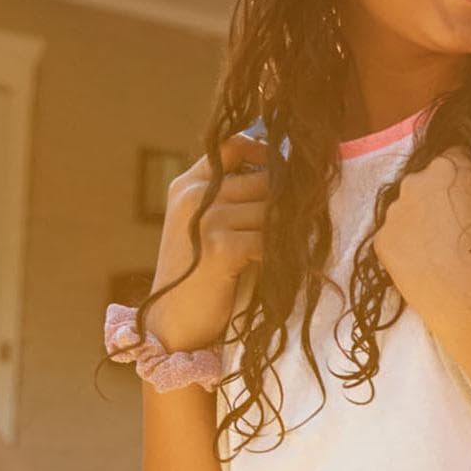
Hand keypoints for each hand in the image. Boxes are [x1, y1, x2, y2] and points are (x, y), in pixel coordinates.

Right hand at [145, 133, 273, 350]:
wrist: (172, 325)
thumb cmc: (197, 275)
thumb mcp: (201, 226)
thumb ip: (228, 196)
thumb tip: (287, 174)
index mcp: (187, 186)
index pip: (233, 145)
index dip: (266, 151)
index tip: (287, 170)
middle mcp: (194, 197)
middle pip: (264, 179)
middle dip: (285, 202)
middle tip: (297, 223)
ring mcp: (207, 221)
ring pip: (273, 210)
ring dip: (284, 232)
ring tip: (284, 249)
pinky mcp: (222, 248)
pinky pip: (270, 240)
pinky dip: (278, 255)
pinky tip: (270, 268)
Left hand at [372, 147, 470, 320]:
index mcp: (447, 169)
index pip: (456, 158)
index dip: (470, 175)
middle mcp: (413, 184)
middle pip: (428, 182)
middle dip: (443, 195)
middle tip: (461, 223)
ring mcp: (394, 215)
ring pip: (410, 209)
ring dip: (424, 219)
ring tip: (444, 247)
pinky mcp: (382, 243)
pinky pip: (397, 236)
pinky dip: (410, 244)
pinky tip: (428, 261)